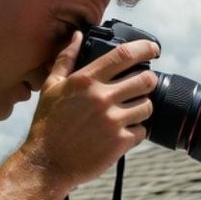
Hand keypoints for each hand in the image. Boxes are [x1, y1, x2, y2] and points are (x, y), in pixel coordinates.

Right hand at [20, 33, 160, 189]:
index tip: (154, 49)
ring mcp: (112, 121)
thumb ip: (66, 59)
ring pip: (147, 106)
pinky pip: (142, 131)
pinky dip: (137, 131)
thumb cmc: (47, 125)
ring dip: (143, 107)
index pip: (124, 55)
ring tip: (131, 111)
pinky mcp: (119, 142)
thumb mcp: (51, 87)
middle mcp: (102, 98)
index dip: (145, 49)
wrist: (46, 164)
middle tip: (143, 86)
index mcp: (86, 81)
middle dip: (148, 81)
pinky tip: (124, 132)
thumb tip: (77, 35)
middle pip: (145, 80)